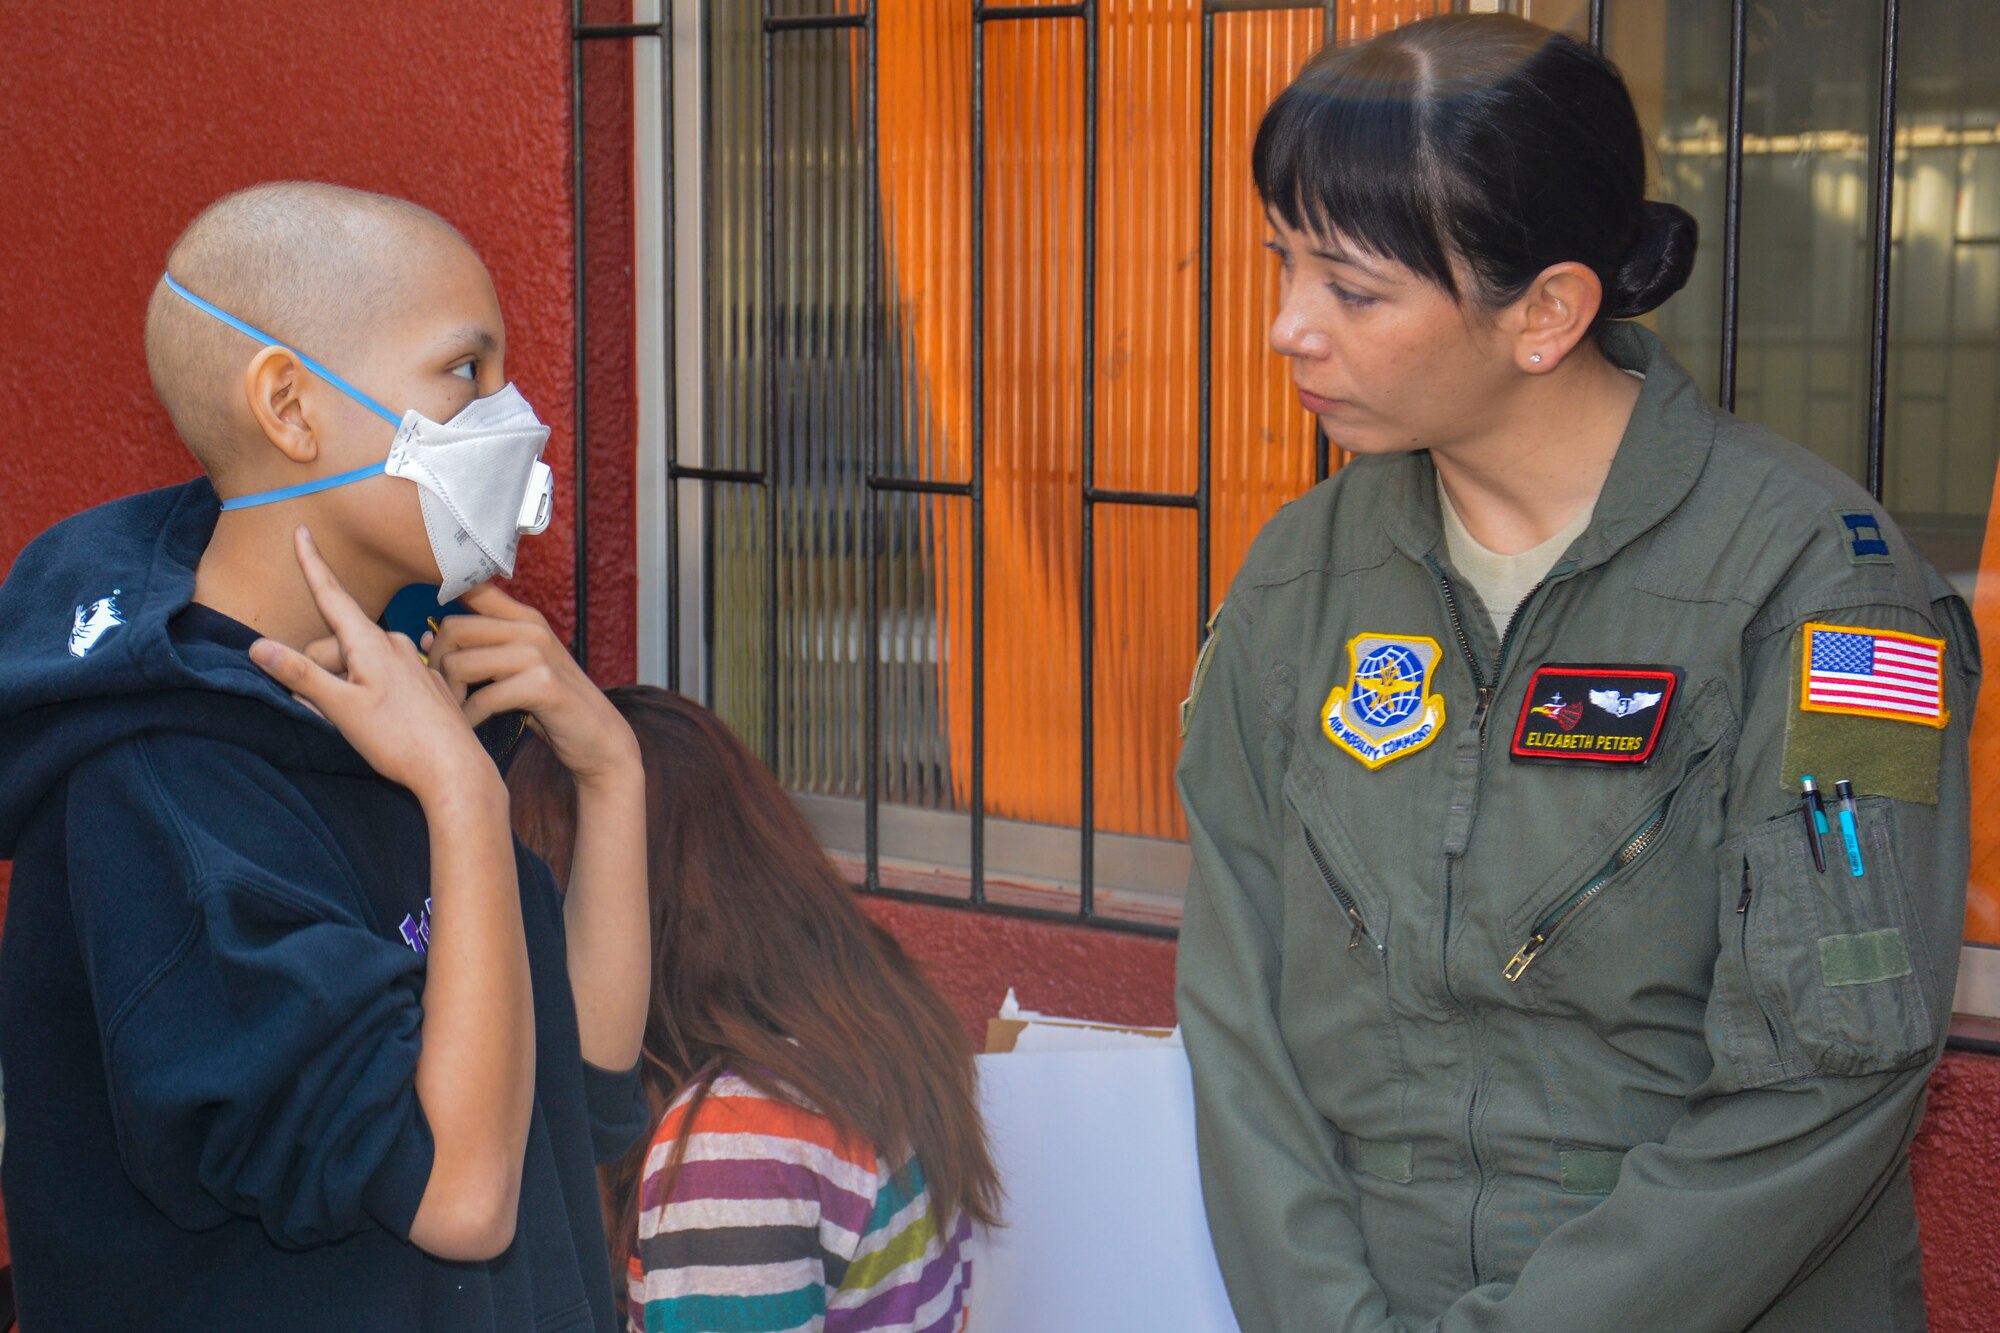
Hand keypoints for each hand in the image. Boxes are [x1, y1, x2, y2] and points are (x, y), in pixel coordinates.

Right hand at [248, 527, 493, 799]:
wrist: (456, 770)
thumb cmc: (399, 741)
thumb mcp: (341, 709)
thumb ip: (300, 674)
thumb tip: (257, 645)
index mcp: (371, 643)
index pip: (332, 595)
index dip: (312, 564)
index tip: (302, 530)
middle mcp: (395, 644)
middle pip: (338, 645)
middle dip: (321, 671)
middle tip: (329, 712)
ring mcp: (414, 663)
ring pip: (359, 664)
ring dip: (344, 688)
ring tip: (360, 725)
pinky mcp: (426, 684)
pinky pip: (383, 680)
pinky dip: (368, 696)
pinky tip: (383, 725)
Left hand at [424, 583, 639, 789]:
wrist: (600, 739)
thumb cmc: (551, 706)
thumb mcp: (514, 671)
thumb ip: (477, 651)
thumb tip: (422, 638)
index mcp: (524, 617)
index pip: (472, 588)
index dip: (441, 600)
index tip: (432, 639)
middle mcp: (530, 627)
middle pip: (451, 629)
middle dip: (434, 664)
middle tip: (439, 692)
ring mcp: (538, 653)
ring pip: (459, 664)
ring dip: (448, 696)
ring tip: (454, 713)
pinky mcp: (543, 684)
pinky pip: (482, 699)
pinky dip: (469, 719)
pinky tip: (472, 729)